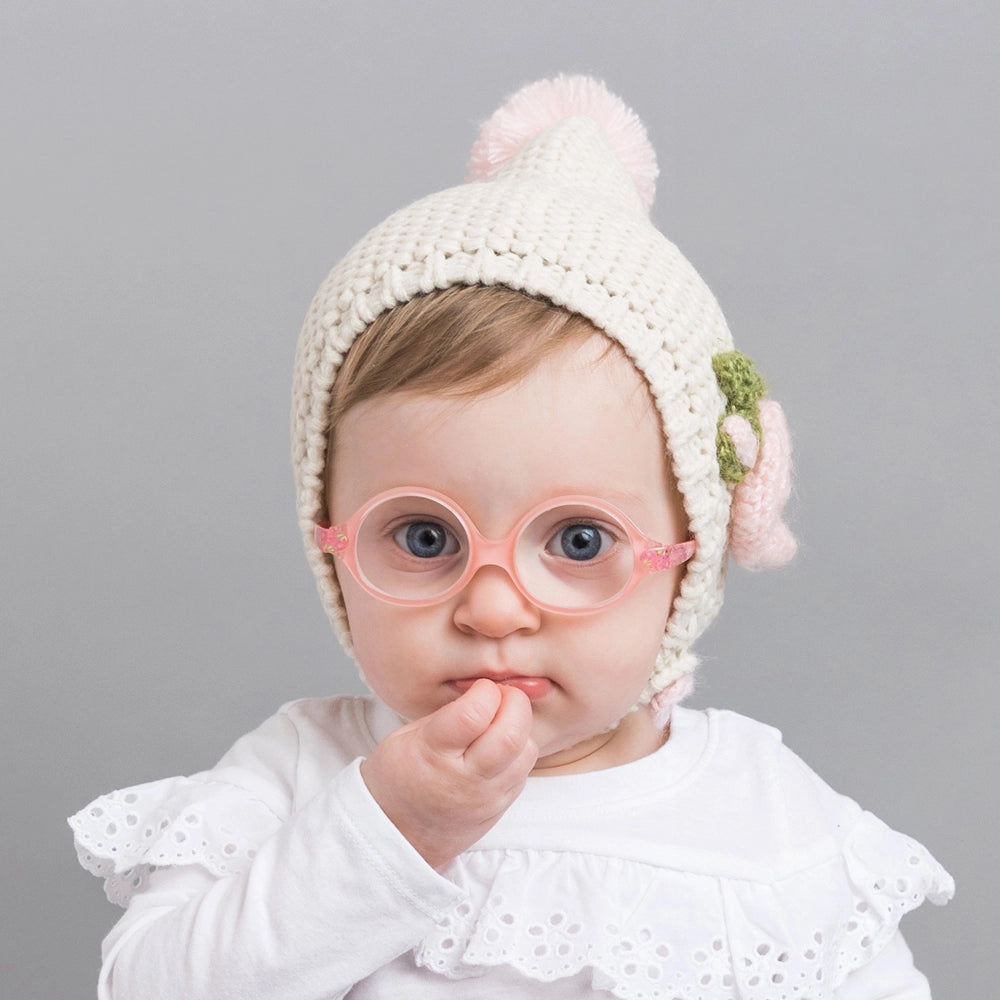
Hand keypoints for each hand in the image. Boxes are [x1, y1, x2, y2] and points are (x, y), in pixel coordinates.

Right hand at [360, 680, 536, 868]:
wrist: (394, 835)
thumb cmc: (397, 778)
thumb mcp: (407, 736)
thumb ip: (448, 715)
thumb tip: (483, 693)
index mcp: (432, 753)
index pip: (474, 714)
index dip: (485, 691)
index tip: (480, 688)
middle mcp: (464, 779)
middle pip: (511, 735)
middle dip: (515, 703)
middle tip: (502, 697)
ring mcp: (485, 799)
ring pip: (526, 753)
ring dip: (520, 729)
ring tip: (501, 723)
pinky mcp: (499, 810)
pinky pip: (523, 773)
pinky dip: (519, 754)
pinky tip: (499, 749)